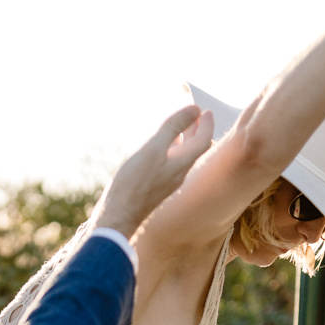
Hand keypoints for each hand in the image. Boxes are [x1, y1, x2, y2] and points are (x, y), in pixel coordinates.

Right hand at [95, 105, 212, 240]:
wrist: (118, 215)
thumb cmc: (134, 183)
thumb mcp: (154, 149)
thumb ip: (174, 128)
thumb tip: (195, 109)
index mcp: (182, 164)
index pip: (203, 141)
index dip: (206, 125)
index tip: (205, 111)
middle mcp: (178, 174)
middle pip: (194, 149)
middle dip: (196, 131)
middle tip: (195, 116)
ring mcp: (167, 182)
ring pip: (182, 157)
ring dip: (184, 140)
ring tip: (179, 127)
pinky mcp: (155, 188)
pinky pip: (170, 164)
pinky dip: (171, 150)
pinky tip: (160, 148)